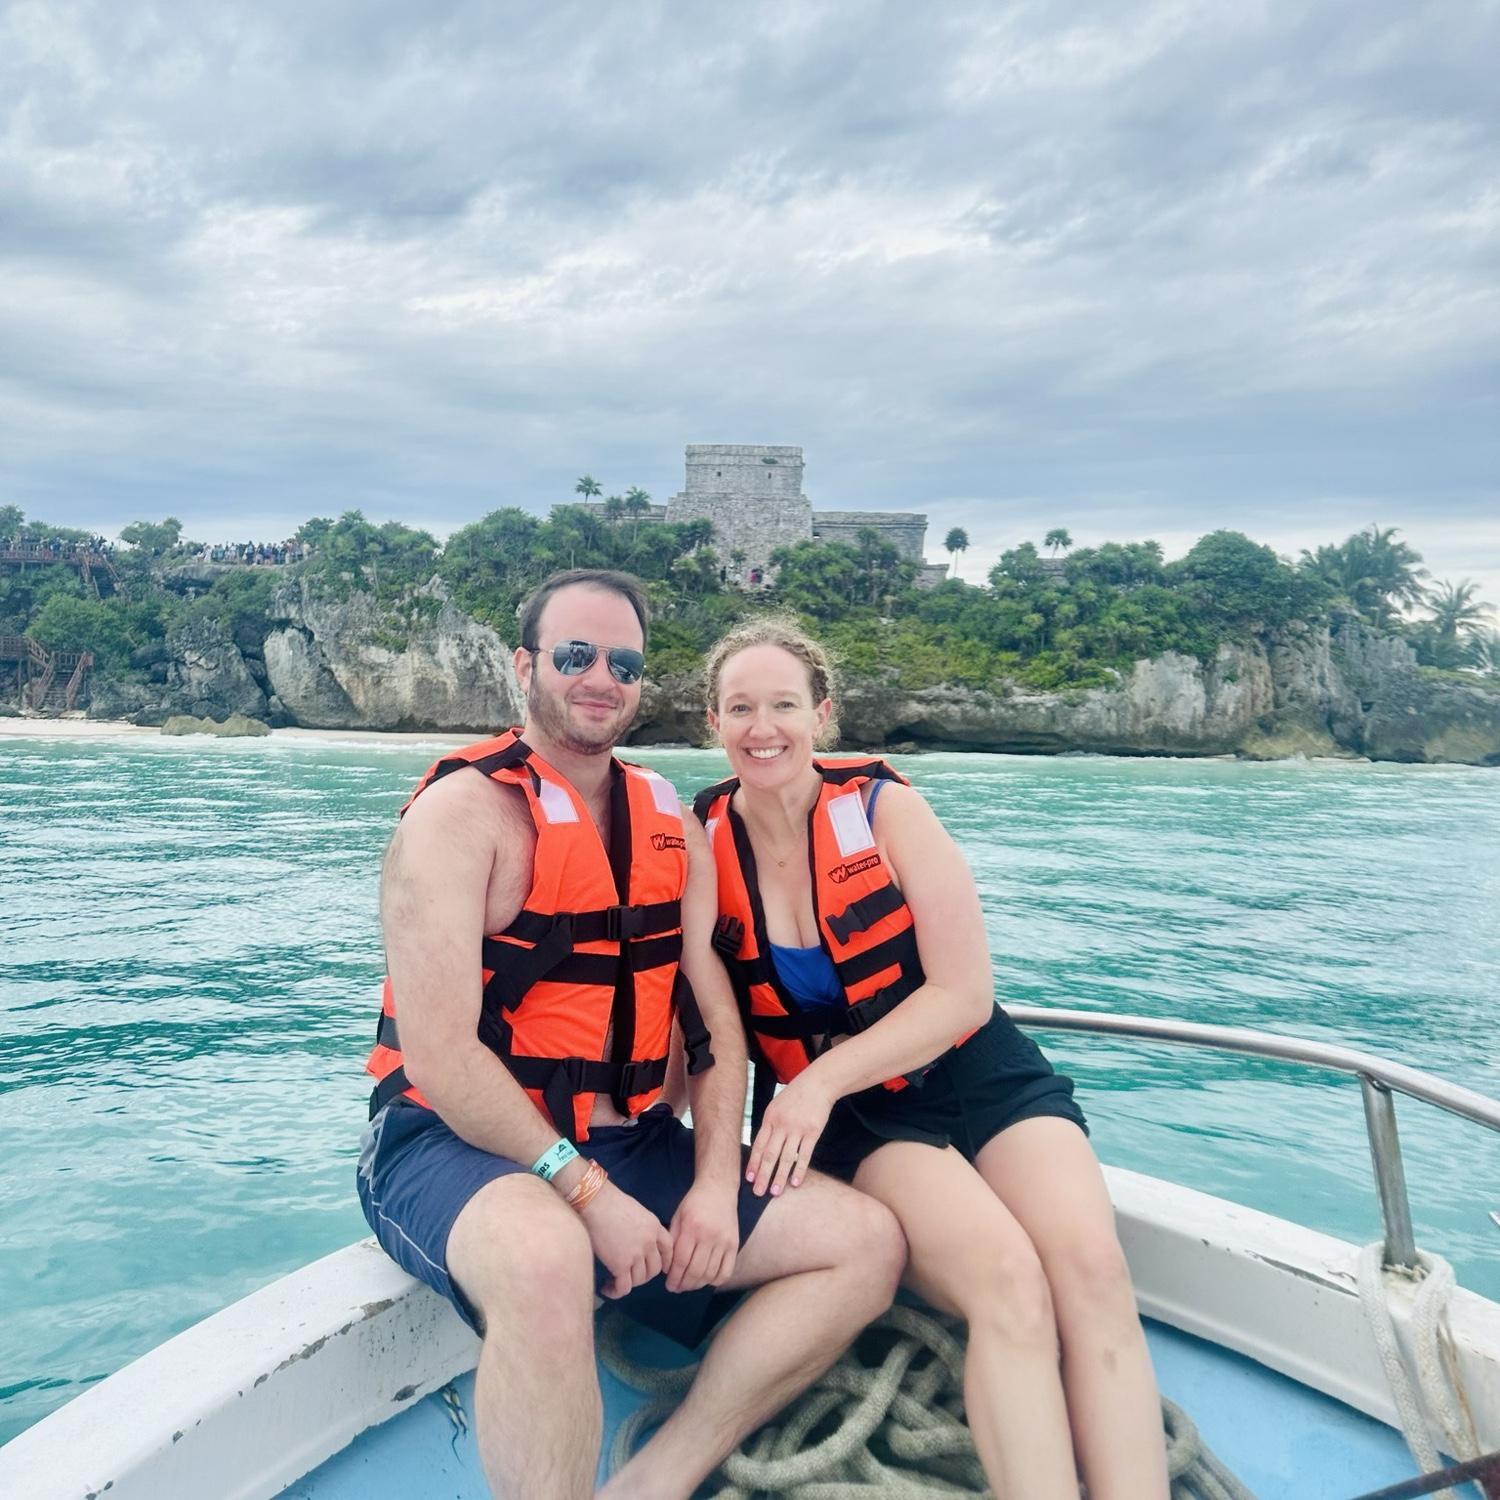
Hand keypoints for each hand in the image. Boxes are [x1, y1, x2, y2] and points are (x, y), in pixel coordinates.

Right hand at [578, 1181, 673, 1298]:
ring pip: (639, 1280)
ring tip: (614, 1281)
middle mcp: (650, 1242)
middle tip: (629, 1275)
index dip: (665, 1262)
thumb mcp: (636, 1211)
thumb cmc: (611, 1202)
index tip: (659, 1269)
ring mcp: (636, 1254)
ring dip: (628, 1283)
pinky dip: (616, 1291)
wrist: (596, 1202)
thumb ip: (642, 1228)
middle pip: (655, 1269)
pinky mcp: (620, 1264)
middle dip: (643, 1275)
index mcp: (655, 1227)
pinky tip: (607, 1288)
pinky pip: (623, 1287)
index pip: (669, 1249)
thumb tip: (636, 1241)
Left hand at [665, 1181, 739, 1292]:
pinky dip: (715, 1281)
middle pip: (696, 1271)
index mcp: (692, 1228)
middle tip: (677, 1288)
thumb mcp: (678, 1217)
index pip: (681, 1261)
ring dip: (698, 1284)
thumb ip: (672, 1241)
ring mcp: (724, 1241)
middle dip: (684, 1284)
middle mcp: (709, 1236)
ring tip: (689, 1285)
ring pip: (710, 1274)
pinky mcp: (734, 1245)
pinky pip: (726, 1271)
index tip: (669, 1285)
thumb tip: (668, 1268)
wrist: (718, 1189)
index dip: (674, 1277)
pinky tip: (706, 1280)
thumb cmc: (694, 1203)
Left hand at [747, 1073, 833, 1197]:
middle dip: (763, 1175)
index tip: (749, 1179)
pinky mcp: (812, 1132)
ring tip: (775, 1192)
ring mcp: (797, 1128)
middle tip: (758, 1193)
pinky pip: (804, 1155)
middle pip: (770, 1154)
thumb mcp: (776, 1106)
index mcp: (770, 1118)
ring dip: (780, 1176)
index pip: (759, 1145)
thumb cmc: (795, 1097)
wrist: (817, 1084)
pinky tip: (795, 1183)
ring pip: (786, 1157)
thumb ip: (769, 1126)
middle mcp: (781, 1124)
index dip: (753, 1163)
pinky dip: (799, 1170)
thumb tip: (761, 1147)